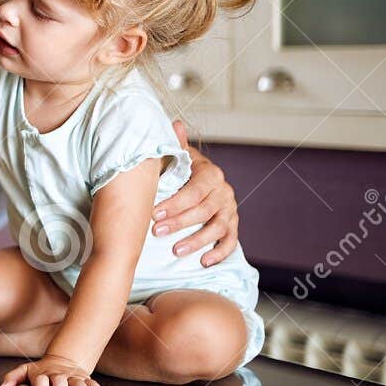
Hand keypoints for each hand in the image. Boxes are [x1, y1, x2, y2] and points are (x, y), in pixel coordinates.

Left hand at [0, 354, 102, 385]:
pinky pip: (92, 384)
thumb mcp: (24, 372)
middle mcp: (58, 375)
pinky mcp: (85, 378)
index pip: (41, 381)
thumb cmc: (40, 372)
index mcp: (42, 375)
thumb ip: (13, 378)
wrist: (61, 360)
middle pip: (61, 382)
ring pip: (79, 383)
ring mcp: (72, 377)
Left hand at [153, 120, 239, 266]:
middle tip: (157, 232)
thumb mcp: (179, 157)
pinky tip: (204, 262)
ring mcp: (230, 209)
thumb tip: (174, 123)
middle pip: (204, 210)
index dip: (174, 203)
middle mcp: (224, 191)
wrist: (200, 181)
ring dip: (197, 241)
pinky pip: (231, 241)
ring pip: (218, 227)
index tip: (153, 213)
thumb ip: (177, 144)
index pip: (194, 191)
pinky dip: (220, 252)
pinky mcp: (233, 225)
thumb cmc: (182, 170)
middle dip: (179, 223)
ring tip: (176, 251)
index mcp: (210, 173)